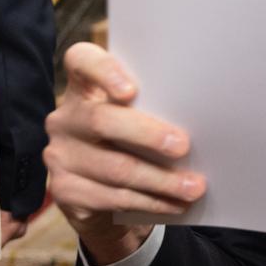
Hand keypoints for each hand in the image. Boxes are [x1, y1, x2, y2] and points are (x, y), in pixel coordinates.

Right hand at [44, 43, 205, 264]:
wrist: (103, 194)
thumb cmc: (132, 141)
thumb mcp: (140, 117)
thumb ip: (155, 108)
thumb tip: (206, 115)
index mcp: (85, 88)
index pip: (82, 61)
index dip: (103, 71)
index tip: (131, 90)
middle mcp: (65, 118)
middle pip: (102, 121)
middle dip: (148, 135)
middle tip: (183, 145)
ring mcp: (60, 155)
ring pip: (115, 168)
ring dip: (161, 180)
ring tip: (194, 187)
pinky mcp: (64, 190)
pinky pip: (113, 198)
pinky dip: (151, 202)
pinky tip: (175, 204)